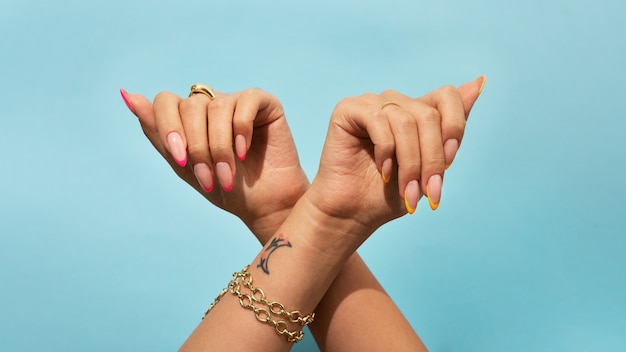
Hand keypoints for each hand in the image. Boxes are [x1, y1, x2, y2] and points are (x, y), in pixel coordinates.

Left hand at [120, 88, 308, 242]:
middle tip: (208, 176)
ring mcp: (238, 101)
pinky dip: (241, 128)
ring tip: (227, 174)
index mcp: (189, 117)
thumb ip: (157, 132)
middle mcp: (212, 104)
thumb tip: (126, 94)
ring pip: (216, 107)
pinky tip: (243, 150)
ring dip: (219, 147)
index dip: (169, 128)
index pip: (166, 101)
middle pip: (190, 106)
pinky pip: (245, 102)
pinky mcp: (264, 104)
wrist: (262, 205)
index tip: (181, 160)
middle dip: (197, 146)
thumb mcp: (184, 166)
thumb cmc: (225, 188)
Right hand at [306, 76, 485, 237]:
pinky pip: (379, 120)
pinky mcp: (349, 109)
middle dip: (432, 160)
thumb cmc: (388, 194)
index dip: (454, 126)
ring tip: (406, 190)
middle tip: (427, 192)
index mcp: (416, 113)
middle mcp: (395, 102)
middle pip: (429, 116)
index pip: (447, 96)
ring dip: (410, 163)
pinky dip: (386, 150)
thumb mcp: (431, 166)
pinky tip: (383, 170)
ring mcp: (371, 103)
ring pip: (406, 122)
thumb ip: (451, 128)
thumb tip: (479, 82)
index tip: (450, 162)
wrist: (354, 213)